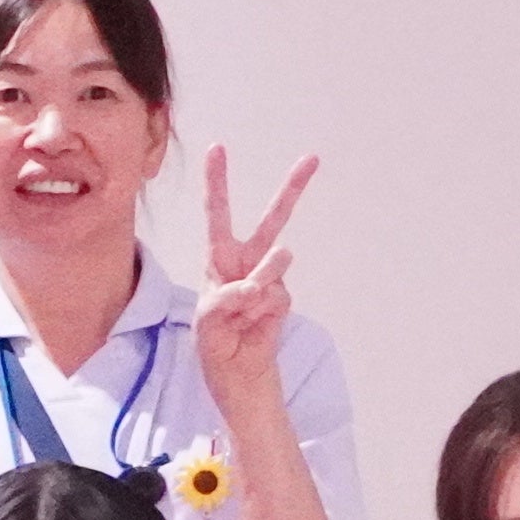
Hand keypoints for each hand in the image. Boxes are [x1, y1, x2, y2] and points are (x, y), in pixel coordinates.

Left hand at [188, 149, 317, 401]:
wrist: (238, 371)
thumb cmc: (215, 341)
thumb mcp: (206, 321)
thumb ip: (225, 299)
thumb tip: (258, 285)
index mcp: (219, 258)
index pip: (218, 214)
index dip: (218, 182)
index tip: (219, 148)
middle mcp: (247, 261)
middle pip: (272, 220)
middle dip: (292, 189)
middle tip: (312, 158)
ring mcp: (269, 277)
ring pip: (271, 266)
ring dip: (254, 292)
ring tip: (242, 313)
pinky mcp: (283, 297)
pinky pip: (275, 297)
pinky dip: (260, 313)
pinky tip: (253, 326)